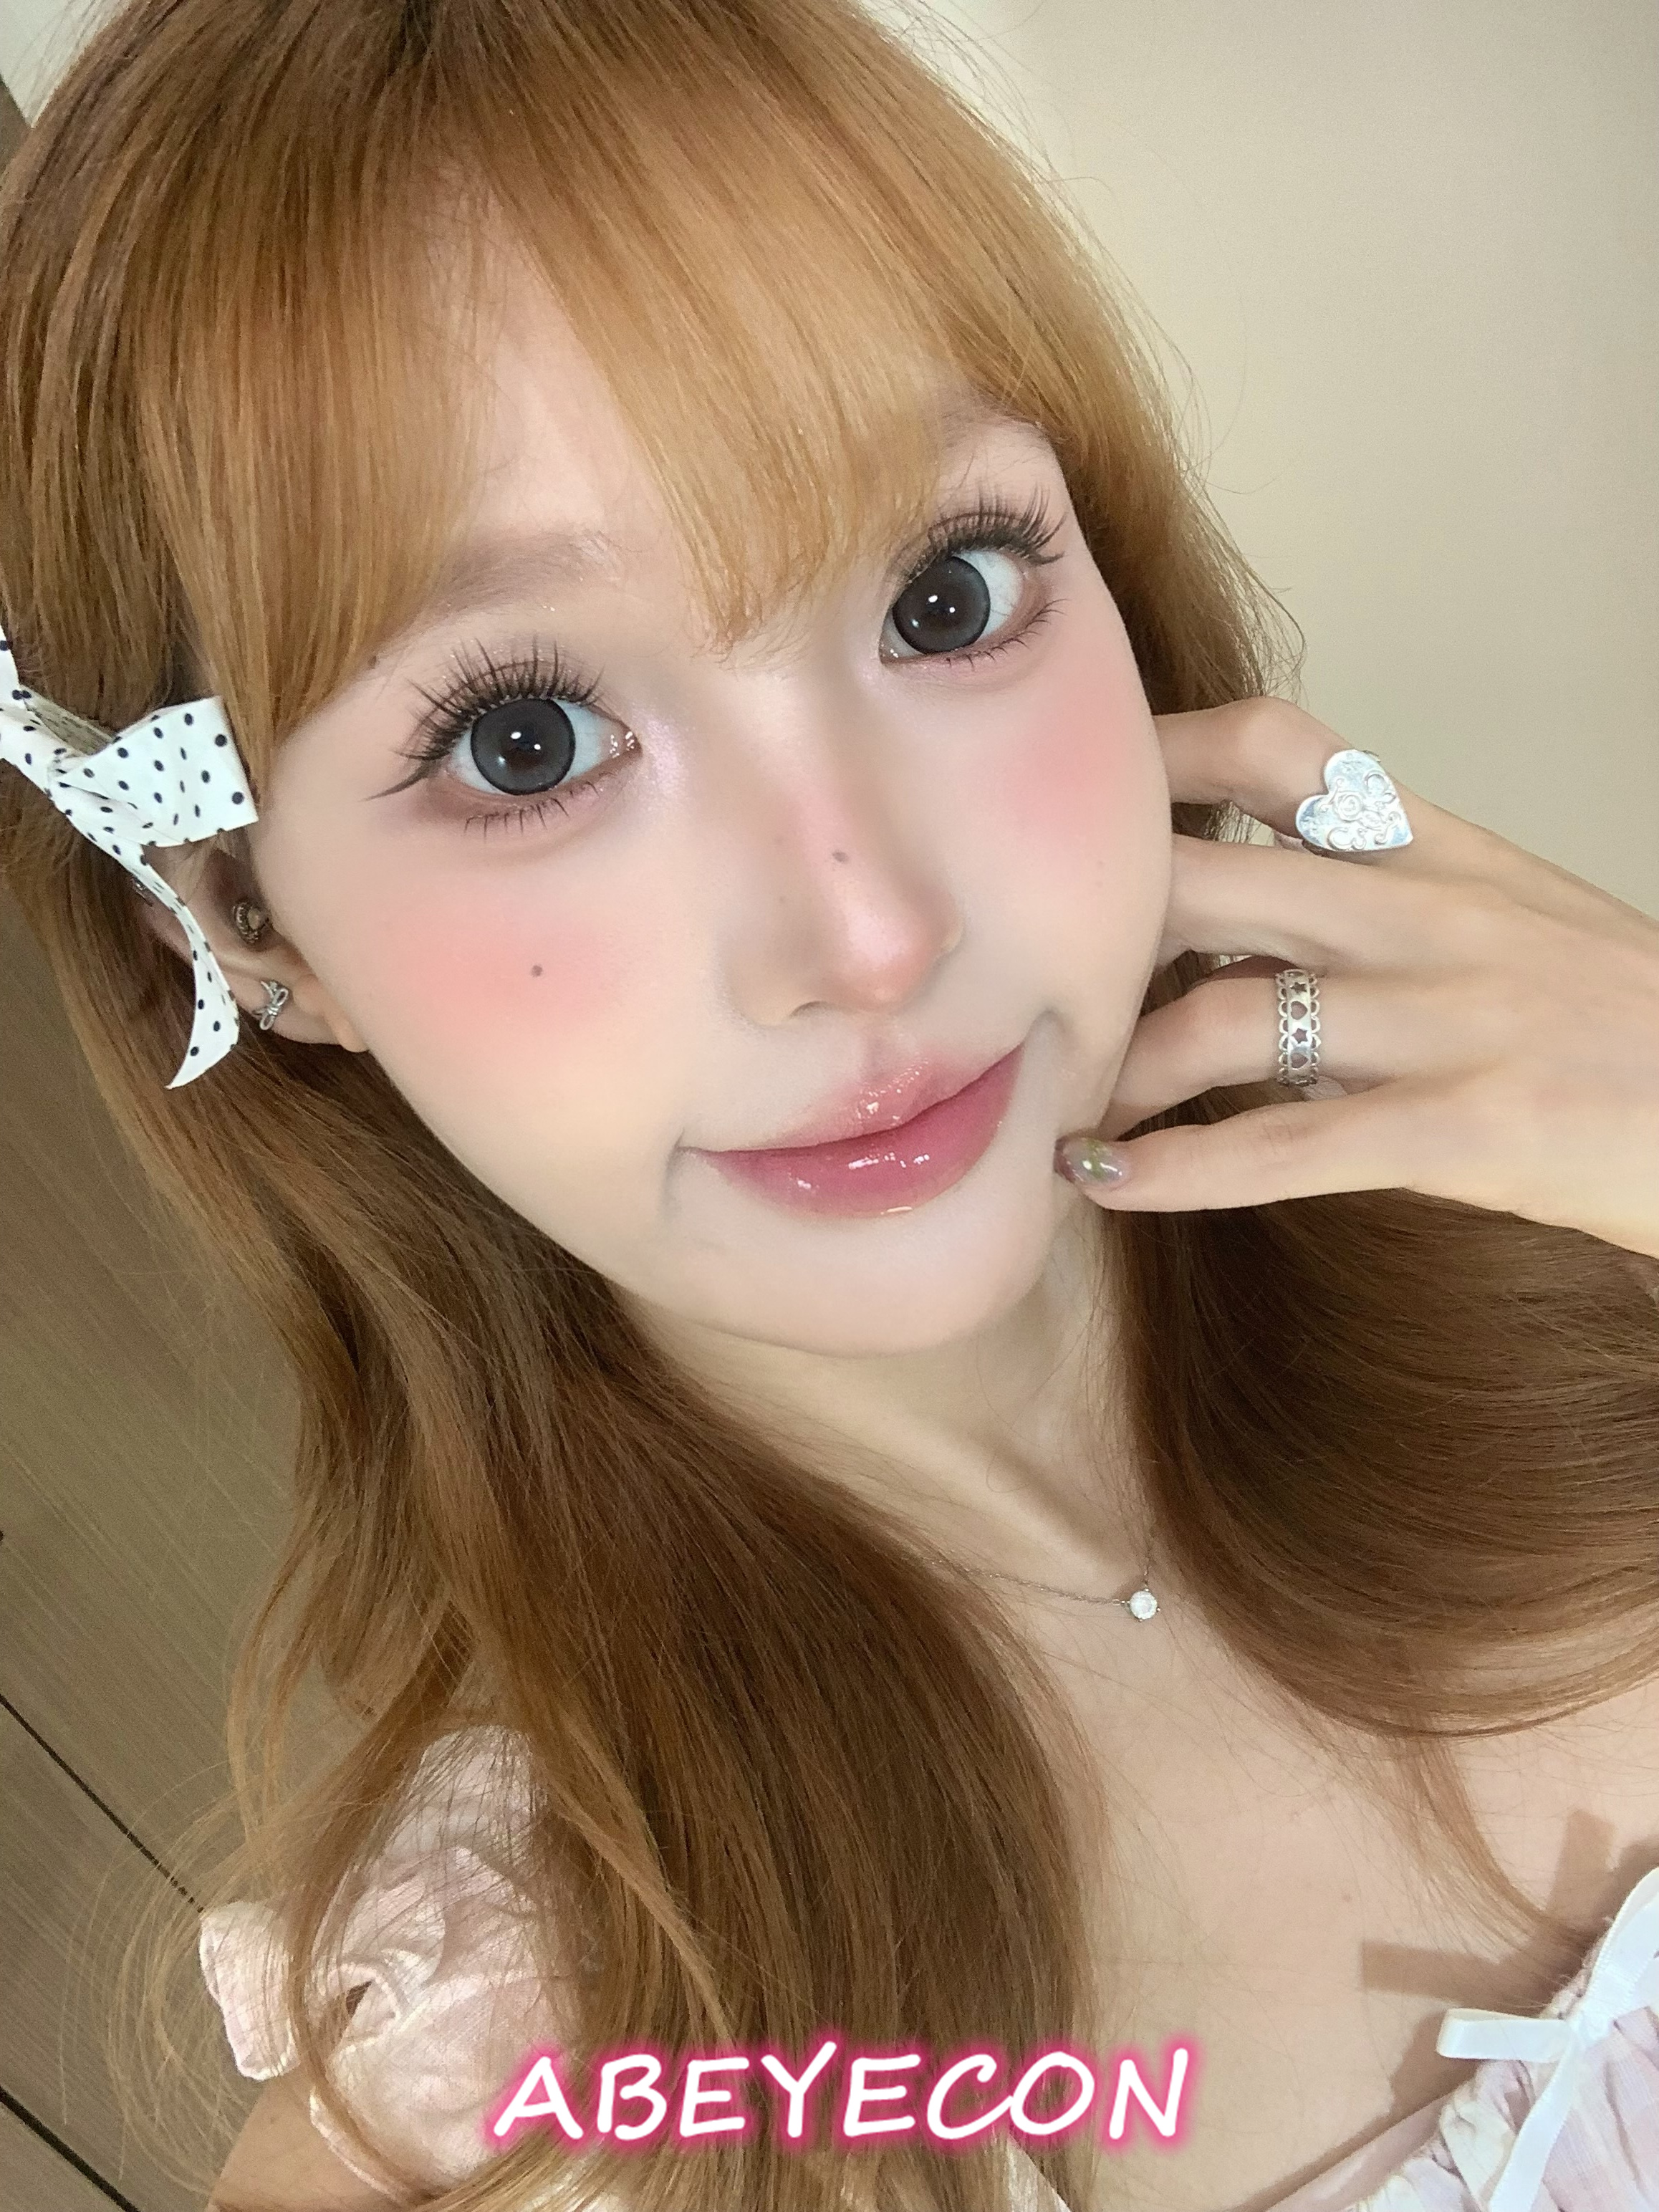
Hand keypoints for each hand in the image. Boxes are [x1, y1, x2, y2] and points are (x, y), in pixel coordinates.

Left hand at [1056, 698, 1658, 1262]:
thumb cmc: (1629, 1021)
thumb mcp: (1522, 915)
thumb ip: (1396, 890)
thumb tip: (1248, 901)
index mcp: (1445, 851)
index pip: (1284, 749)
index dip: (1165, 753)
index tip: (1079, 794)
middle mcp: (1432, 914)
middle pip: (1207, 878)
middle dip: (1091, 930)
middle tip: (1022, 984)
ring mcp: (1447, 1020)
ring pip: (1220, 1016)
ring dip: (1116, 1067)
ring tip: (1062, 1108)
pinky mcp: (1463, 1132)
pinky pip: (1284, 1147)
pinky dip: (1179, 1172)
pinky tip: (1109, 1186)